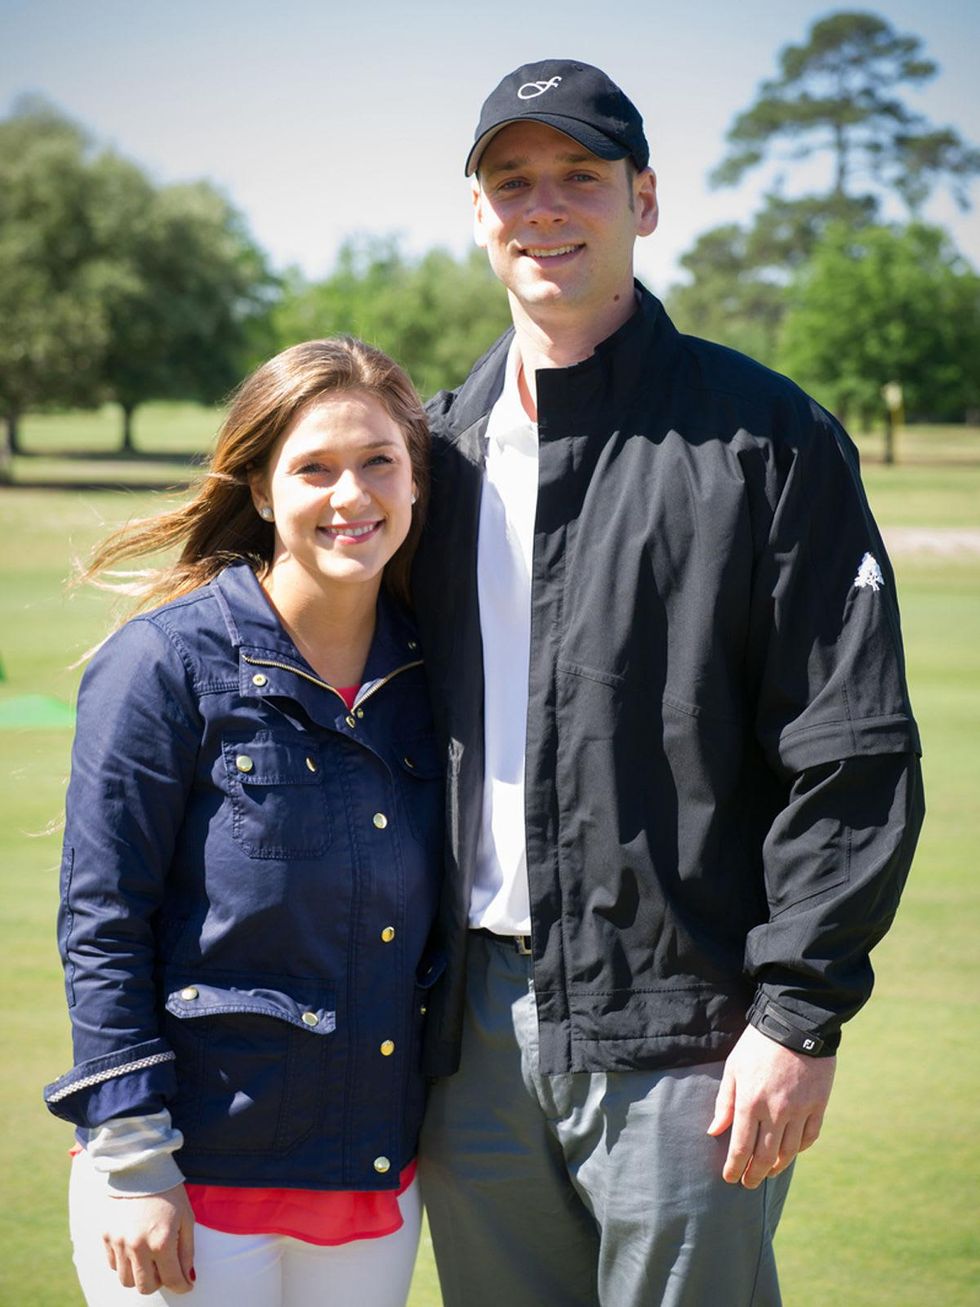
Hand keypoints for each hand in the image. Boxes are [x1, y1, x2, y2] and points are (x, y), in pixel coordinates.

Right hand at [102, 1183, 195, 1294]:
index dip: (182, 1286)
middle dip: (159, 1282)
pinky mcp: (106, 1236)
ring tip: (150, 1258)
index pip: (171, 1280)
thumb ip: (187, 1251)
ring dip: (140, 1275)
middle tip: (166, 1269)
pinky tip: (135, 1248)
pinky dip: (124, 1264)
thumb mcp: (186, 1218)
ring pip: (126, 1280)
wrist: (141, 1166)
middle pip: (145, 1287)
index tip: (186, 1285)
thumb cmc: (169, 1191)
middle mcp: (138, 1246)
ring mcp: (119, 1242)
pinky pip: (113, 1265)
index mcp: (162, 1241)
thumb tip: (187, 1277)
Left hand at [706, 1024, 835, 1188]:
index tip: (730, 1178)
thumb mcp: (733, 1067)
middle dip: (754, 1174)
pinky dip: (799, 1149)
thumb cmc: (757, 1044)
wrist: (795, 1023)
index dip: (735, 1167)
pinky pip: (809, 1137)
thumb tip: (714, 1132)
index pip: (741, 1147)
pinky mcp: (818, 1105)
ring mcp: (800, 1111)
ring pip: (789, 1152)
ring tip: (767, 1172)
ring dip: (776, 1167)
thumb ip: (724, 1102)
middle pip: (765, 1156)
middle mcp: (776, 1112)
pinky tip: (791, 1152)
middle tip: (748, 1184)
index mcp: (750, 1102)